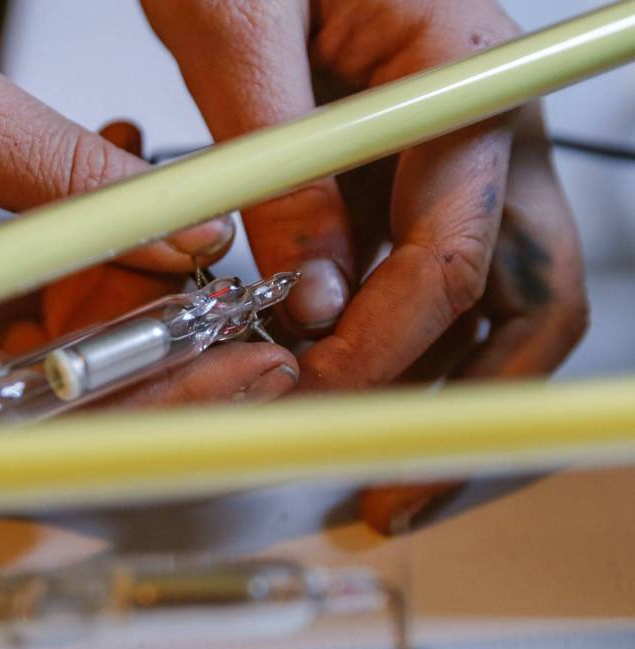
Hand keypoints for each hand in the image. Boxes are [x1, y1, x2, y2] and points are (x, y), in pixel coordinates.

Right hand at [0, 0, 296, 429]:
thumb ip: (67, 176)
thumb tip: (187, 232)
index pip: (30, 420)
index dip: (152, 395)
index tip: (241, 366)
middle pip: (46, 408)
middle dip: (145, 336)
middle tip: (222, 279)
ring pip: (37, 367)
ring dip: (107, 293)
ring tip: (153, 210)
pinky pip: (6, 331)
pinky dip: (63, 277)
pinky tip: (92, 209)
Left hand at [142, 0, 587, 530]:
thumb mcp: (239, 32)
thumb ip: (277, 167)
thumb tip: (309, 297)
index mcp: (463, 75)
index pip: (453, 246)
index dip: (387, 343)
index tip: (314, 394)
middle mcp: (485, 127)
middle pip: (524, 296)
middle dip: (463, 403)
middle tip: (391, 488)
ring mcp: (458, 162)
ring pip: (491, 305)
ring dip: (442, 393)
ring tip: (374, 470)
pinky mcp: (412, 182)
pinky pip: (432, 284)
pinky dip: (400, 350)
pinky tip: (346, 391)